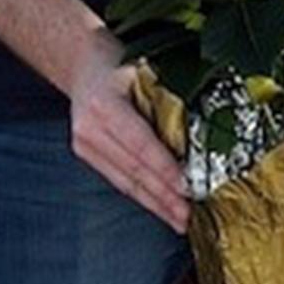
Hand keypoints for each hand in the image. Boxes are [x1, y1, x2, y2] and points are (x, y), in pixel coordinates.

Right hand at [67, 30, 188, 232]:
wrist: (83, 63)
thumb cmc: (119, 64)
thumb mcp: (145, 71)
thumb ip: (167, 101)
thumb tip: (200, 137)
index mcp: (103, 103)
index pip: (140, 144)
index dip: (164, 169)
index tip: (187, 188)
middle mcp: (88, 127)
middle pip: (133, 169)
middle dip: (164, 196)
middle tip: (189, 216)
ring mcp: (83, 143)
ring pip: (125, 181)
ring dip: (155, 203)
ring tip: (179, 220)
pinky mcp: (85, 154)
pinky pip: (118, 180)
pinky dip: (142, 196)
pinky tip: (160, 207)